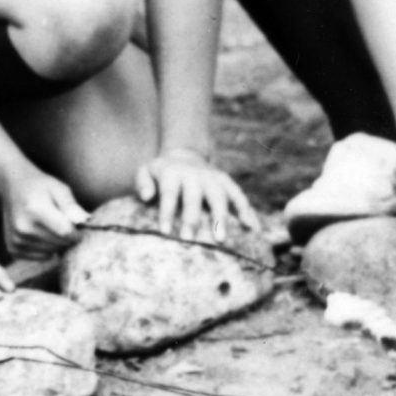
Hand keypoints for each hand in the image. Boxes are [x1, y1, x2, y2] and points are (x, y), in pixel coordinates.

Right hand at [2, 170, 91, 257]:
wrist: (13, 188)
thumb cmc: (41, 187)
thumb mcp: (59, 188)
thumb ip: (71, 206)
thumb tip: (83, 221)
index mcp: (35, 211)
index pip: (65, 232)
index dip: (78, 232)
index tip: (80, 226)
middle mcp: (23, 228)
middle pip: (59, 243)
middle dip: (69, 237)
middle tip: (66, 224)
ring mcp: (16, 240)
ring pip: (52, 252)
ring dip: (58, 243)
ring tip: (53, 227)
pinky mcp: (13, 249)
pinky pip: (41, 257)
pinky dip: (47, 250)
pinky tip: (43, 235)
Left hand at [137, 148, 257, 240]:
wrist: (185, 155)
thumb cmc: (162, 172)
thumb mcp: (146, 170)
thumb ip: (142, 182)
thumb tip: (146, 197)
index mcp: (174, 172)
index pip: (170, 193)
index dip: (167, 211)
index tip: (164, 232)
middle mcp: (196, 174)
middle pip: (196, 197)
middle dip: (192, 218)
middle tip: (189, 239)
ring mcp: (214, 178)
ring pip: (220, 197)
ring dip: (221, 217)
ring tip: (221, 239)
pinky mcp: (227, 182)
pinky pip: (239, 196)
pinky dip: (247, 211)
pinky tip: (253, 229)